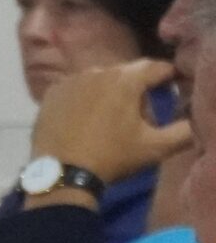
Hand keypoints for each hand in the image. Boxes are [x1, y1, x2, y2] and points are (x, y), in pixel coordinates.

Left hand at [28, 59, 193, 187]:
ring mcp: (70, 80)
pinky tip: (85, 120)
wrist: (62, 173)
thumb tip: (191, 120)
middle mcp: (96, 71)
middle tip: (140, 115)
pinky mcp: (51, 93)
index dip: (169, 78)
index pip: (156, 68)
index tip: (171, 90)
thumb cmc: (112, 157)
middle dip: (138, 89)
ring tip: (111, 119)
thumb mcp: (156, 147)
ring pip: (100, 80)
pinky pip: (77, 89)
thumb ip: (183, 130)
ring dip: (110, 93)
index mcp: (125, 79)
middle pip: (127, 74)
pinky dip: (85, 98)